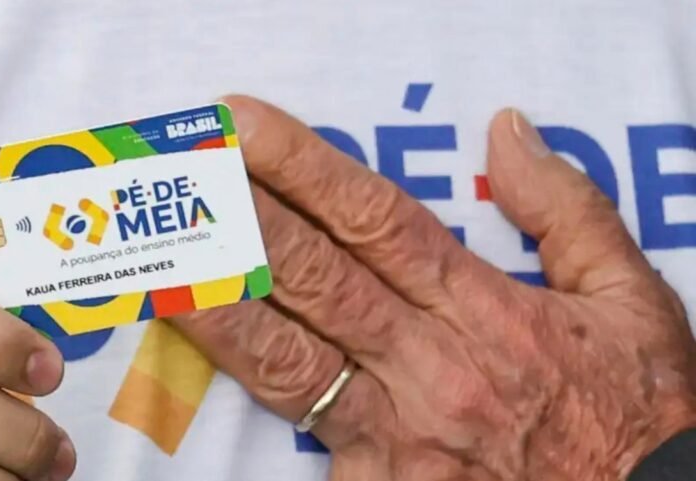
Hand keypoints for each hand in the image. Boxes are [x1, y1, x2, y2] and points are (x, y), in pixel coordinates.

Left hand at [170, 96, 695, 479]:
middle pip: (315, 278)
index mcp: (483, 310)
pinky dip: (257, 414)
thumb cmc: (636, 414)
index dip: (301, 167)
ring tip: (161, 268)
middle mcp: (430, 365)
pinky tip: (205, 379)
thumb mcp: (630, 299)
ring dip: (219, 312)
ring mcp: (399, 433)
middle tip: (182, 179)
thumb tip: (507, 132)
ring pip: (289, 363)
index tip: (246, 128)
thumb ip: (566, 210)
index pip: (374, 219)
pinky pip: (307, 448)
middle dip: (240, 221)